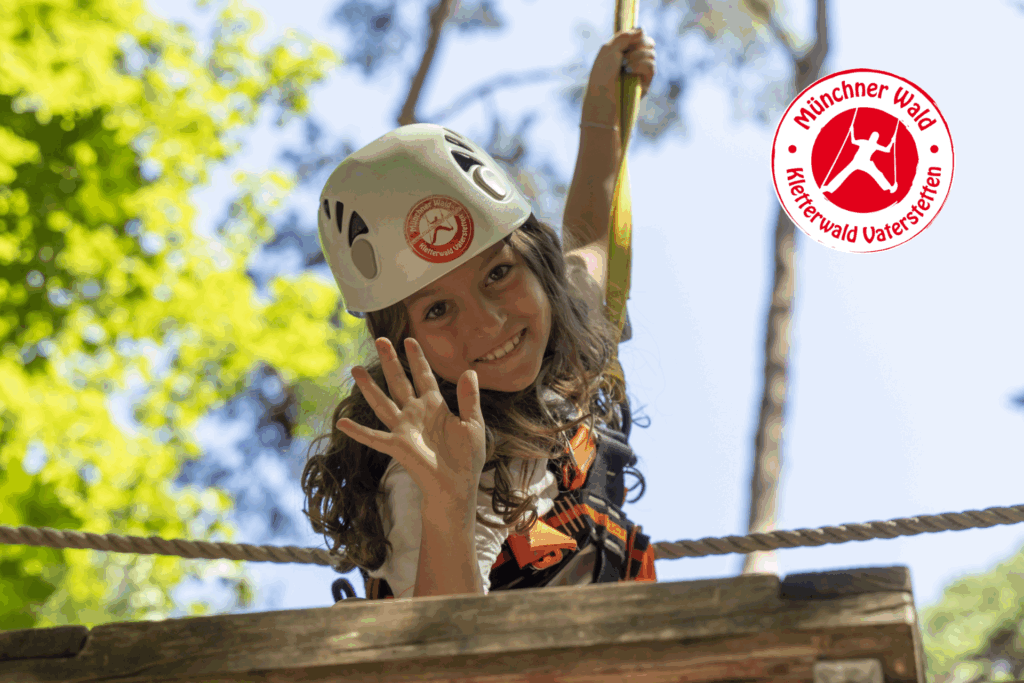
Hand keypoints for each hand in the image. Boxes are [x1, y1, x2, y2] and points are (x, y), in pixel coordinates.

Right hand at [336, 337, 486, 509]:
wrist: (458, 485)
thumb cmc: (466, 458)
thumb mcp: (473, 424)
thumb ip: (469, 399)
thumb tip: (470, 371)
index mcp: (435, 407)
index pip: (424, 376)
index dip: (417, 359)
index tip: (409, 340)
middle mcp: (416, 413)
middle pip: (400, 382)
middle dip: (390, 361)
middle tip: (380, 339)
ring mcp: (404, 429)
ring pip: (383, 402)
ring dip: (369, 387)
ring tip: (355, 369)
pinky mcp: (397, 446)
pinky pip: (374, 437)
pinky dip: (358, 431)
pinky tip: (342, 422)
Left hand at [585, 27, 656, 101]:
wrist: (603, 94)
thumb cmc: (602, 73)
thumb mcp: (610, 49)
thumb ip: (625, 36)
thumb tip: (643, 29)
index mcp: (624, 51)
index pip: (639, 36)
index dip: (636, 35)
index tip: (626, 40)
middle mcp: (634, 60)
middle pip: (649, 43)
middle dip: (640, 44)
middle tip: (626, 52)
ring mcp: (641, 71)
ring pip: (652, 54)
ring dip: (637, 56)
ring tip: (624, 65)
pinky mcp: (646, 82)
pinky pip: (652, 66)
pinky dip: (640, 65)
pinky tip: (629, 70)